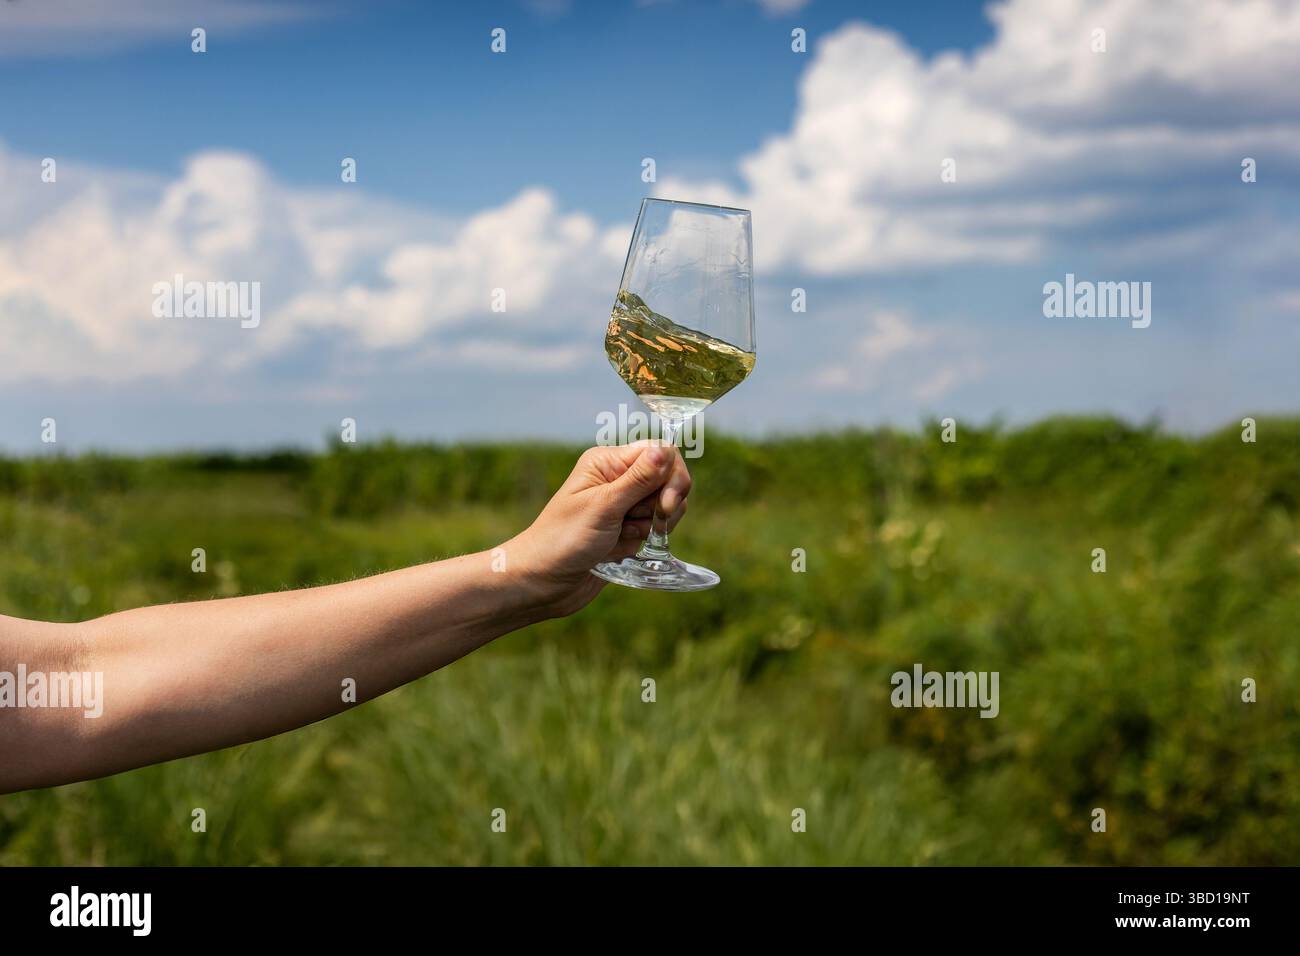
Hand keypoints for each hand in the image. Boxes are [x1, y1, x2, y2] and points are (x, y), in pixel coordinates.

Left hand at [507, 441, 691, 616]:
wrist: (542, 582)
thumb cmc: (563, 540)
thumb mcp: (603, 507)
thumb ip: (639, 479)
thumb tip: (666, 449)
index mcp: (608, 463)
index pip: (660, 452)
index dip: (671, 476)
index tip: (667, 505)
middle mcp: (617, 478)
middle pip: (667, 480)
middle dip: (662, 505)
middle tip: (634, 523)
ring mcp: (623, 505)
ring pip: (664, 507)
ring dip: (650, 526)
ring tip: (619, 537)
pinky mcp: (627, 530)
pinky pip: (654, 529)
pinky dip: (643, 541)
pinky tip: (618, 550)